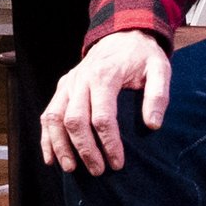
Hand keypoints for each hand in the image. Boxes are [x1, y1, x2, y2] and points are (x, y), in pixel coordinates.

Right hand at [39, 30, 169, 175]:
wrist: (122, 34)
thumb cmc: (142, 56)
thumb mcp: (160, 68)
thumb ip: (158, 95)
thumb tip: (153, 125)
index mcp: (105, 76)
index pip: (102, 116)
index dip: (109, 142)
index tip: (117, 162)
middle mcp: (81, 80)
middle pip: (75, 120)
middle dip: (85, 149)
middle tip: (98, 170)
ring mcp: (68, 84)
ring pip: (55, 119)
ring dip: (60, 146)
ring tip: (71, 169)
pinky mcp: (62, 88)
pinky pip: (48, 114)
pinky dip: (46, 137)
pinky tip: (51, 158)